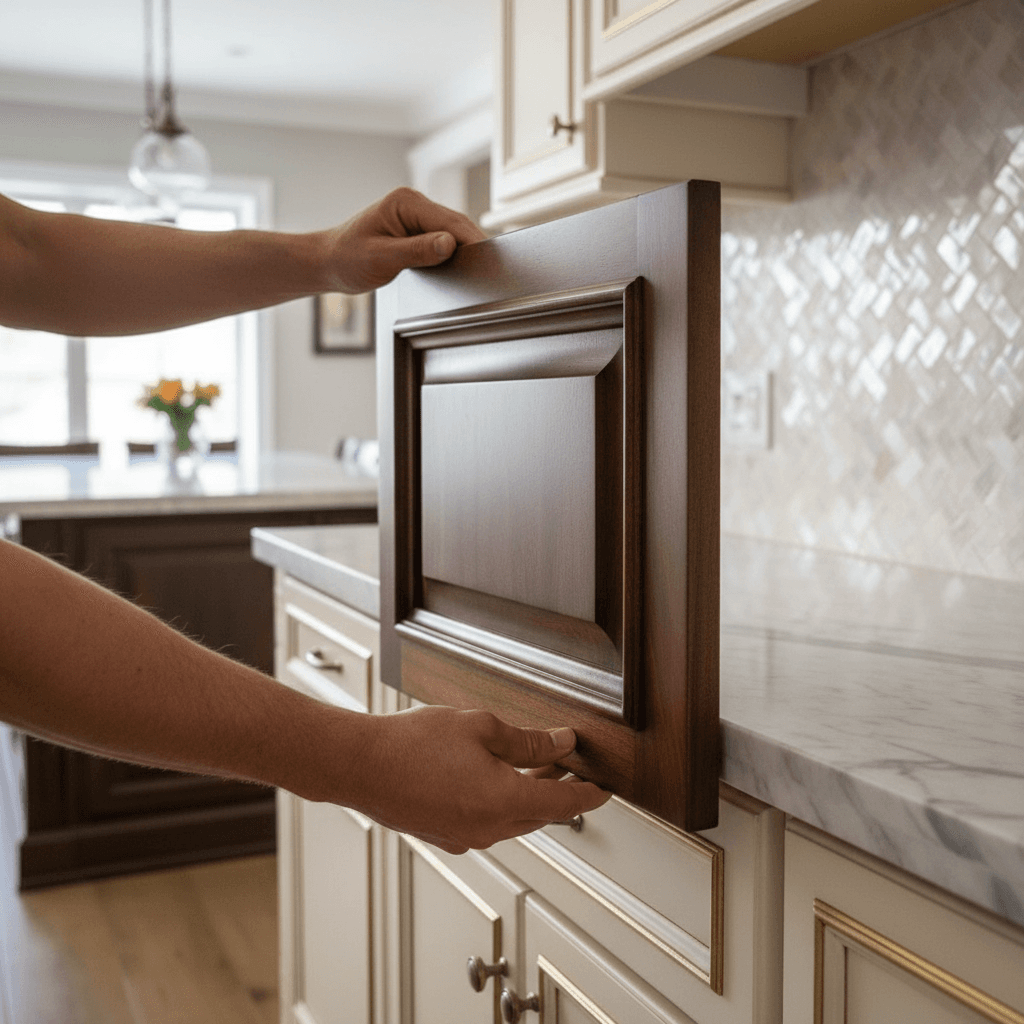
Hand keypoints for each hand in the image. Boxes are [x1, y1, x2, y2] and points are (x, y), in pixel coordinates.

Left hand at [321, 187, 486, 292]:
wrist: (328, 263)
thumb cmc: (346, 258)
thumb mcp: (381, 258)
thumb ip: (417, 251)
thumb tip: (449, 244)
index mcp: (405, 202)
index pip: (450, 220)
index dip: (470, 240)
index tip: (486, 259)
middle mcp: (413, 204)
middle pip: (456, 224)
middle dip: (471, 245)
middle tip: (488, 270)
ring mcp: (415, 216)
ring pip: (452, 232)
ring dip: (462, 249)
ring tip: (476, 269)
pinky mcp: (416, 230)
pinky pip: (442, 239)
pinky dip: (452, 252)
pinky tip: (457, 266)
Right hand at [352, 706, 609, 853]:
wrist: (358, 766)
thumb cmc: (410, 744)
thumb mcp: (480, 728)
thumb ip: (528, 740)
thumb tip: (561, 743)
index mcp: (504, 801)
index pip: (564, 803)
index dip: (589, 794)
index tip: (605, 788)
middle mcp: (489, 828)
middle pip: (541, 813)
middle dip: (560, 789)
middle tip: (569, 764)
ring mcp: (466, 837)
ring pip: (515, 820)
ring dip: (530, 795)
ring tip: (534, 764)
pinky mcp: (446, 836)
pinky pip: (489, 823)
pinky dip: (503, 803)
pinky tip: (495, 778)